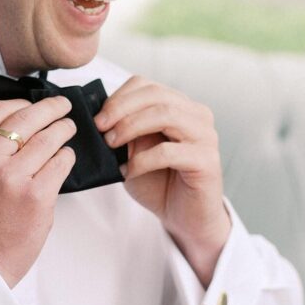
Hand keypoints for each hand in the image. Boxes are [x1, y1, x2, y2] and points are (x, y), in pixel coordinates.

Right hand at [0, 96, 75, 286]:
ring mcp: (11, 177)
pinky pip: (61, 162)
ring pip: (48, 137)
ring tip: (68, 129)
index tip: (34, 103)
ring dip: (63, 130)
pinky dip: (66, 157)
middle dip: (51, 108)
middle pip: (26, 117)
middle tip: (63, 106)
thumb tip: (23, 121)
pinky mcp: (36, 195)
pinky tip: (65, 158)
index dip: (22, 102)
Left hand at [96, 76, 230, 285]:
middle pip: (156, 95)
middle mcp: (196, 115)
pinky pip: (168, 152)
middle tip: (100, 129)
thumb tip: (102, 115)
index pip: (147, 86)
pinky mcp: (207, 160)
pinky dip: (142, 160)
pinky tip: (127, 172)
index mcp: (179, 106)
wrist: (185, 218)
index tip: (97, 118)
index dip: (118, 97)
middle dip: (121, 110)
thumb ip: (125, 130)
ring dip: (131, 127)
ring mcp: (205, 136)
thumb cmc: (158, 183)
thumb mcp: (134, 151)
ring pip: (165, 115)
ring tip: (111, 145)